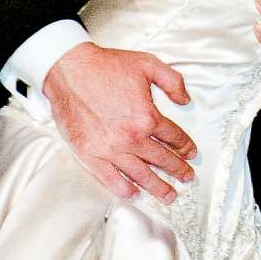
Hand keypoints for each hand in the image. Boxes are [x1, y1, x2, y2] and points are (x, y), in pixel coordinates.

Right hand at [45, 42, 194, 204]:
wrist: (70, 70)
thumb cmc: (105, 66)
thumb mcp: (148, 64)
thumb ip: (172, 81)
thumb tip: (185, 100)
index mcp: (146, 117)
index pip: (173, 137)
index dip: (185, 146)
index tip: (190, 153)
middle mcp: (131, 138)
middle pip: (161, 159)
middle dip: (177, 170)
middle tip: (187, 177)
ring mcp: (110, 149)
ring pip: (140, 174)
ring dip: (157, 187)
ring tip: (168, 195)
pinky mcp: (90, 154)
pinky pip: (110, 178)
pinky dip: (124, 188)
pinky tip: (134, 193)